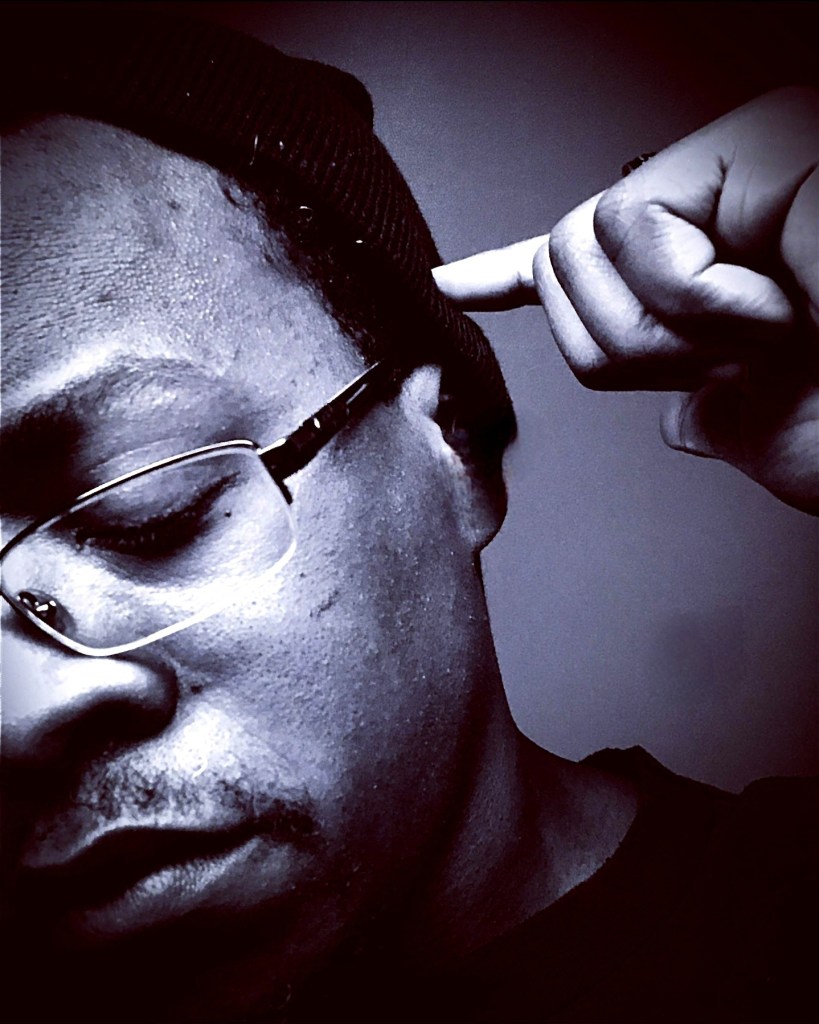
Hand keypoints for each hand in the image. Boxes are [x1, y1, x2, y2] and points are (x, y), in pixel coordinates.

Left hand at [434, 88, 818, 514]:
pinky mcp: (749, 139)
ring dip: (665, 330)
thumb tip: (681, 426)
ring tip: (762, 329)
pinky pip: (633, 233)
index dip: (511, 274)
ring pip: (579, 253)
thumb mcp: (769, 429)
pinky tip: (768, 301)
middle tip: (730, 356)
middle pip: (560, 270)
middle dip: (625, 347)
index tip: (457, 280)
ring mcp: (728, 170)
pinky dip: (693, 298)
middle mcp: (712, 210)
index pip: (588, 264)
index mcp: (711, 269)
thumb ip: (714, 415)